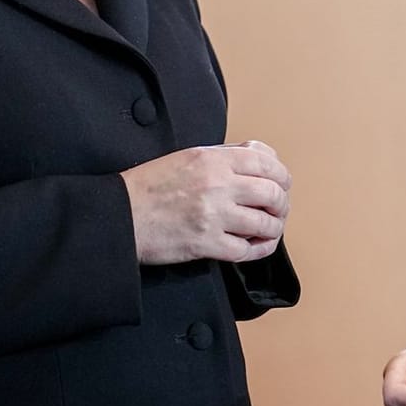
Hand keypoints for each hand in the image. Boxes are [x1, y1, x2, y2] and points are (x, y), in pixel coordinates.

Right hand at [122, 141, 290, 264]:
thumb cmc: (151, 186)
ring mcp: (213, 215)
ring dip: (273, 229)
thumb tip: (260, 156)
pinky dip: (257, 250)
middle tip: (278, 211)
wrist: (122, 214)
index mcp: (213, 159)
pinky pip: (246, 250)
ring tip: (268, 230)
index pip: (267, 162)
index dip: (282, 176)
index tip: (282, 185)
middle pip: (272, 194)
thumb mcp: (188, 156)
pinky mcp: (206, 243)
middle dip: (281, 205)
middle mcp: (217, 184)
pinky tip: (255, 245)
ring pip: (265, 223)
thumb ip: (225, 156)